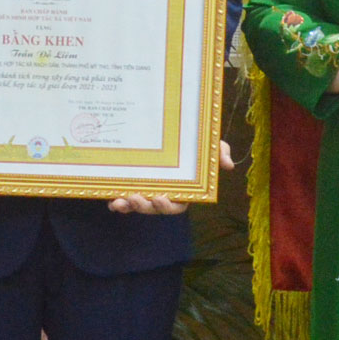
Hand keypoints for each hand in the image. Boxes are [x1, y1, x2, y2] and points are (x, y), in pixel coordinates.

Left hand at [107, 140, 229, 215]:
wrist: (175, 130)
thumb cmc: (196, 144)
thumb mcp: (212, 145)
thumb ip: (220, 153)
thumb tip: (227, 165)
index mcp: (183, 190)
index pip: (177, 205)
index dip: (168, 206)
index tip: (160, 198)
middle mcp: (164, 193)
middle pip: (154, 208)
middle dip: (144, 207)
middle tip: (136, 198)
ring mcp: (147, 190)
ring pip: (137, 205)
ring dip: (128, 206)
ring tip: (119, 202)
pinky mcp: (132, 184)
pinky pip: (124, 197)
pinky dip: (117, 202)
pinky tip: (111, 200)